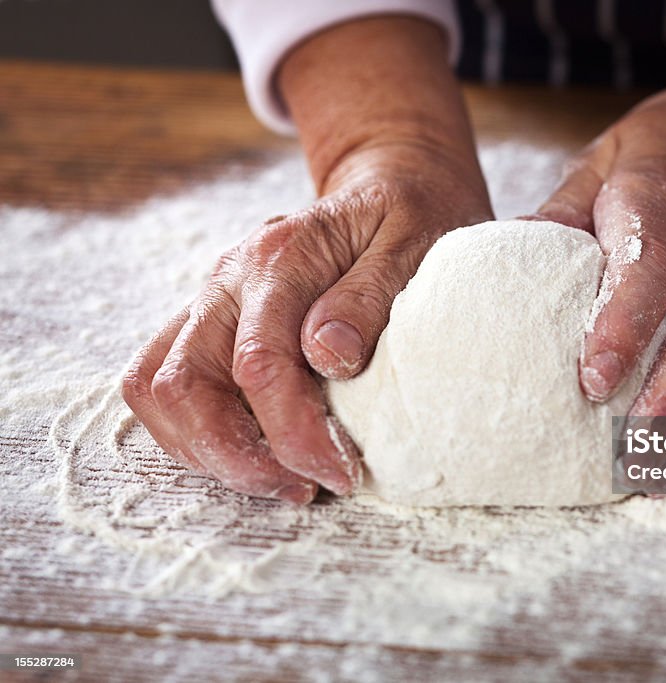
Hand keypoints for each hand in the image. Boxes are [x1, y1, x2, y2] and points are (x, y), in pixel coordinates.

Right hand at [122, 143, 492, 502]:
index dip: (296, 434)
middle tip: (306, 489)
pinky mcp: (209, 320)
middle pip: (186, 385)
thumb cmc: (411, 218)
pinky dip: (194, 432)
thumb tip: (327, 356)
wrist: (391, 186)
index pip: (261, 365)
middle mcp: (229, 277)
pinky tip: (253, 455)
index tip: (342, 472)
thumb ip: (369, 297)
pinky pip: (164, 382)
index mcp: (280, 255)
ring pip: (158, 388)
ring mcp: (211, 298)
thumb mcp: (416, 243)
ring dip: (209, 452)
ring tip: (283, 482)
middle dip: (239, 456)